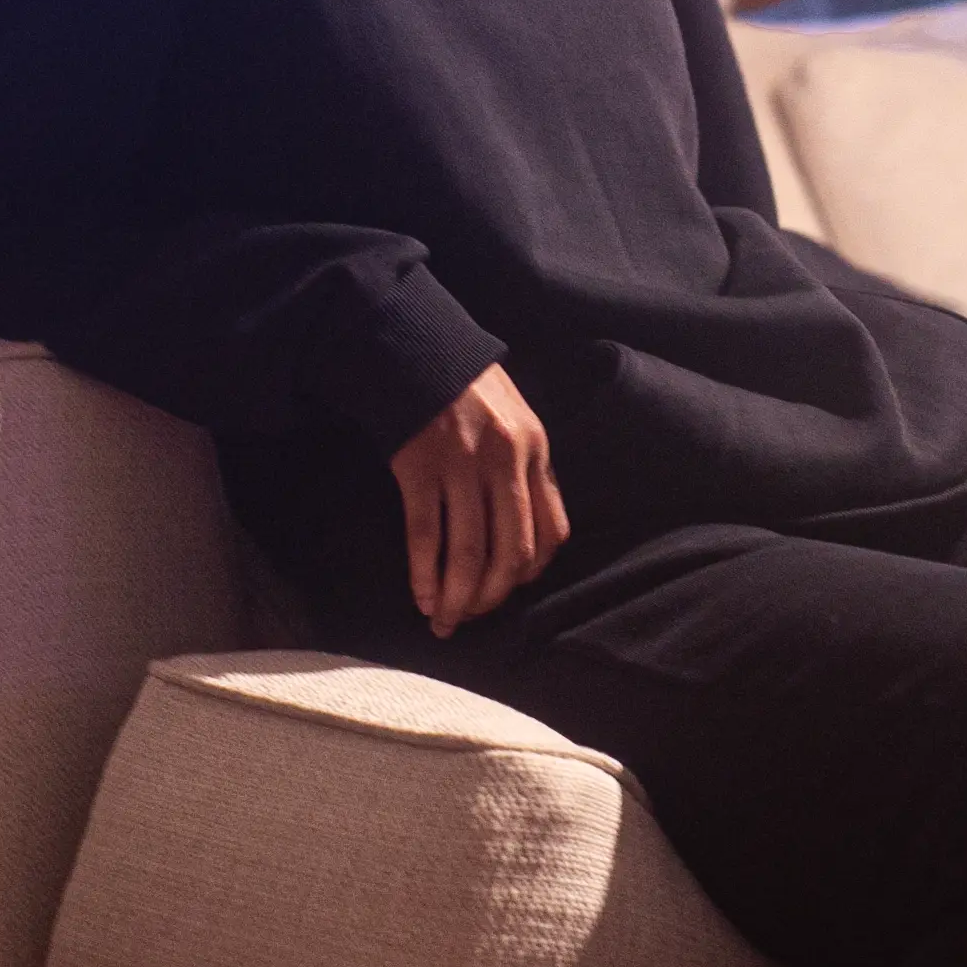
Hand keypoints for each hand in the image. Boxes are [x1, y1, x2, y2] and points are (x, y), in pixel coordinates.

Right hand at [391, 363, 569, 638]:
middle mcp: (504, 461)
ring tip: (445, 619)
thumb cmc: (468, 388)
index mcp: (535, 451)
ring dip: (457, 595)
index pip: (551, 532)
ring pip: (468, 550)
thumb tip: (526, 532)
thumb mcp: (517, 420)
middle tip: (472, 617)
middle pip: (510, 551)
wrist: (416, 347)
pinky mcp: (418, 467)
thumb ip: (526, 469)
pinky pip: (425, 533)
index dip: (530, 572)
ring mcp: (460, 465)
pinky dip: (424, 572)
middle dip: (492, 595)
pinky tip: (421, 595)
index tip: (508, 589)